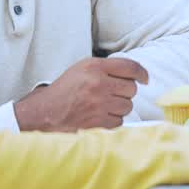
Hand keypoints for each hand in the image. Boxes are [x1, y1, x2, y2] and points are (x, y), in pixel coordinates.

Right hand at [14, 57, 146, 131]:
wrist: (43, 114)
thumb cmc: (63, 92)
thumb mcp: (81, 69)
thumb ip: (106, 68)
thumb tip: (134, 74)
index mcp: (94, 67)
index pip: (130, 67)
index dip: (142, 73)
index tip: (145, 79)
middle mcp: (98, 84)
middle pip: (132, 88)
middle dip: (125, 93)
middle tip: (112, 95)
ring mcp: (99, 104)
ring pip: (127, 106)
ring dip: (119, 108)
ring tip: (102, 106)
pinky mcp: (98, 122)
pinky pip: (119, 121)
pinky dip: (112, 121)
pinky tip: (99, 117)